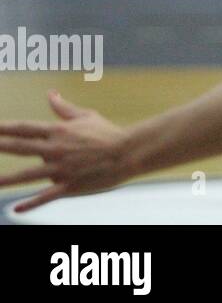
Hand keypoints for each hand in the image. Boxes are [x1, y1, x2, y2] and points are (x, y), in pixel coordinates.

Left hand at [0, 91, 132, 211]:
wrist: (128, 152)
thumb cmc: (107, 133)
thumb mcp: (86, 116)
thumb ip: (63, 108)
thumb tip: (50, 93)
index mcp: (59, 131)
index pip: (25, 128)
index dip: (4, 128)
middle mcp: (56, 149)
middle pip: (20, 148)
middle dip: (0, 146)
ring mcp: (62, 168)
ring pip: (28, 175)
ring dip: (7, 179)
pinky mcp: (69, 185)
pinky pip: (46, 196)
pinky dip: (30, 203)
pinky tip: (17, 208)